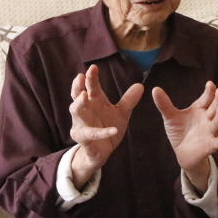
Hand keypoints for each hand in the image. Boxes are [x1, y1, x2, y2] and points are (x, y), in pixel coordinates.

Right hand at [69, 65, 142, 188]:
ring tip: (85, 96)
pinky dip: (102, 132)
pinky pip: (91, 134)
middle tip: (82, 76)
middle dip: (79, 86)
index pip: (90, 87)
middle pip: (78, 96)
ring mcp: (81, 124)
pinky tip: (113, 130)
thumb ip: (129, 100)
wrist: (103, 151)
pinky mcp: (83, 138)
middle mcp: (84, 110)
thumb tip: (140, 86)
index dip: (91, 77)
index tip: (93, 67)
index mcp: (94, 101)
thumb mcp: (122, 113)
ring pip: (76, 112)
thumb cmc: (108, 126)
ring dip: (79, 104)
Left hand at [152, 82, 217, 191]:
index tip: (210, 83)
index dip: (209, 91)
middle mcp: (207, 119)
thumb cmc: (179, 131)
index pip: (206, 98)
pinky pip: (217, 143)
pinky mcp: (210, 145)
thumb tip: (155, 89)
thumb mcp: (170, 117)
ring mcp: (210, 132)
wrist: (182, 152)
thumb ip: (164, 104)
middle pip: (215, 107)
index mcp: (199, 109)